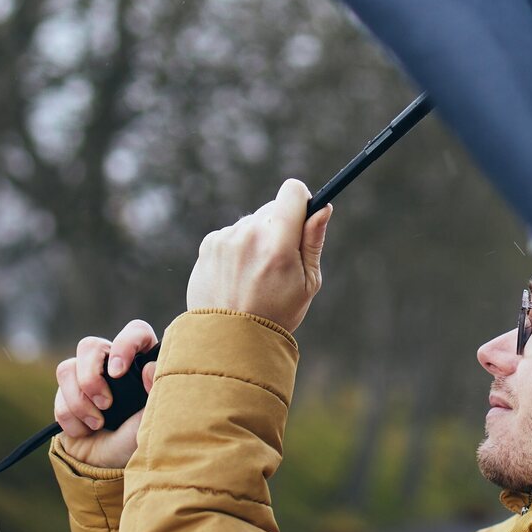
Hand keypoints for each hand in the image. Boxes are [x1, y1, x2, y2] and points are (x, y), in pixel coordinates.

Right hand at [54, 319, 158, 468]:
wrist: (110, 467)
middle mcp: (112, 364)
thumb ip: (156, 393)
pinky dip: (71, 419)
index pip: (135, 331)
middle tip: (106, 404)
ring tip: (99, 424)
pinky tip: (87, 431)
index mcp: (141, 361)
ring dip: (79, 402)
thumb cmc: (137, 439)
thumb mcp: (154, 419)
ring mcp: (86, 378)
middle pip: (89, 346)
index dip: (124, 344)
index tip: (119, 371)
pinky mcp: (66, 395)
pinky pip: (58, 397)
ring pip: (66, 369)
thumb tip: (149, 368)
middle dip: (91, 377)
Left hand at [185, 178, 331, 332]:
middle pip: (273, 209)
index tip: (302, 215)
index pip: (292, 192)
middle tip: (279, 261)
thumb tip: (323, 207)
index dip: (301, 200)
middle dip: (280, 227)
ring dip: (257, 239)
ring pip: (252, 223)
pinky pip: (231, 234)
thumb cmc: (276, 313)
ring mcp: (226, 238)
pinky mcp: (208, 244)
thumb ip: (313, 241)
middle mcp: (249, 234)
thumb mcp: (307, 282)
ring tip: (255, 275)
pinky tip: (237, 275)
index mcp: (278, 244)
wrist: (229, 340)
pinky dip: (237, 248)